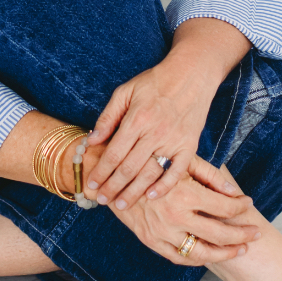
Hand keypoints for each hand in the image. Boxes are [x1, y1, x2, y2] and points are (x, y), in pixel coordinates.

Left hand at [85, 55, 216, 210]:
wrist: (190, 75)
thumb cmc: (155, 82)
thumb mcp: (125, 91)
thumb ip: (108, 117)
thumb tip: (92, 140)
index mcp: (136, 119)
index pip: (113, 154)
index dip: (100, 172)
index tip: (90, 185)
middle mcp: (154, 133)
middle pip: (128, 169)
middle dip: (111, 187)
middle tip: (100, 200)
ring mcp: (173, 141)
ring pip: (150, 174)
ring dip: (133, 193)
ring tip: (120, 205)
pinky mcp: (189, 146)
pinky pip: (177, 172)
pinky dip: (164, 187)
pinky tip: (151, 197)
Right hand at [113, 157, 260, 264]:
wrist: (112, 176)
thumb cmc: (149, 163)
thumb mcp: (181, 161)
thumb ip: (210, 176)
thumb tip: (234, 192)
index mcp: (184, 194)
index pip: (224, 207)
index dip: (240, 207)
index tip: (248, 203)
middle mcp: (175, 217)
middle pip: (219, 234)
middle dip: (242, 234)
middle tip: (255, 233)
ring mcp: (162, 233)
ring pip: (202, 252)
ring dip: (225, 253)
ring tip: (240, 249)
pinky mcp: (151, 242)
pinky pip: (180, 257)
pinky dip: (198, 258)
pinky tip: (211, 253)